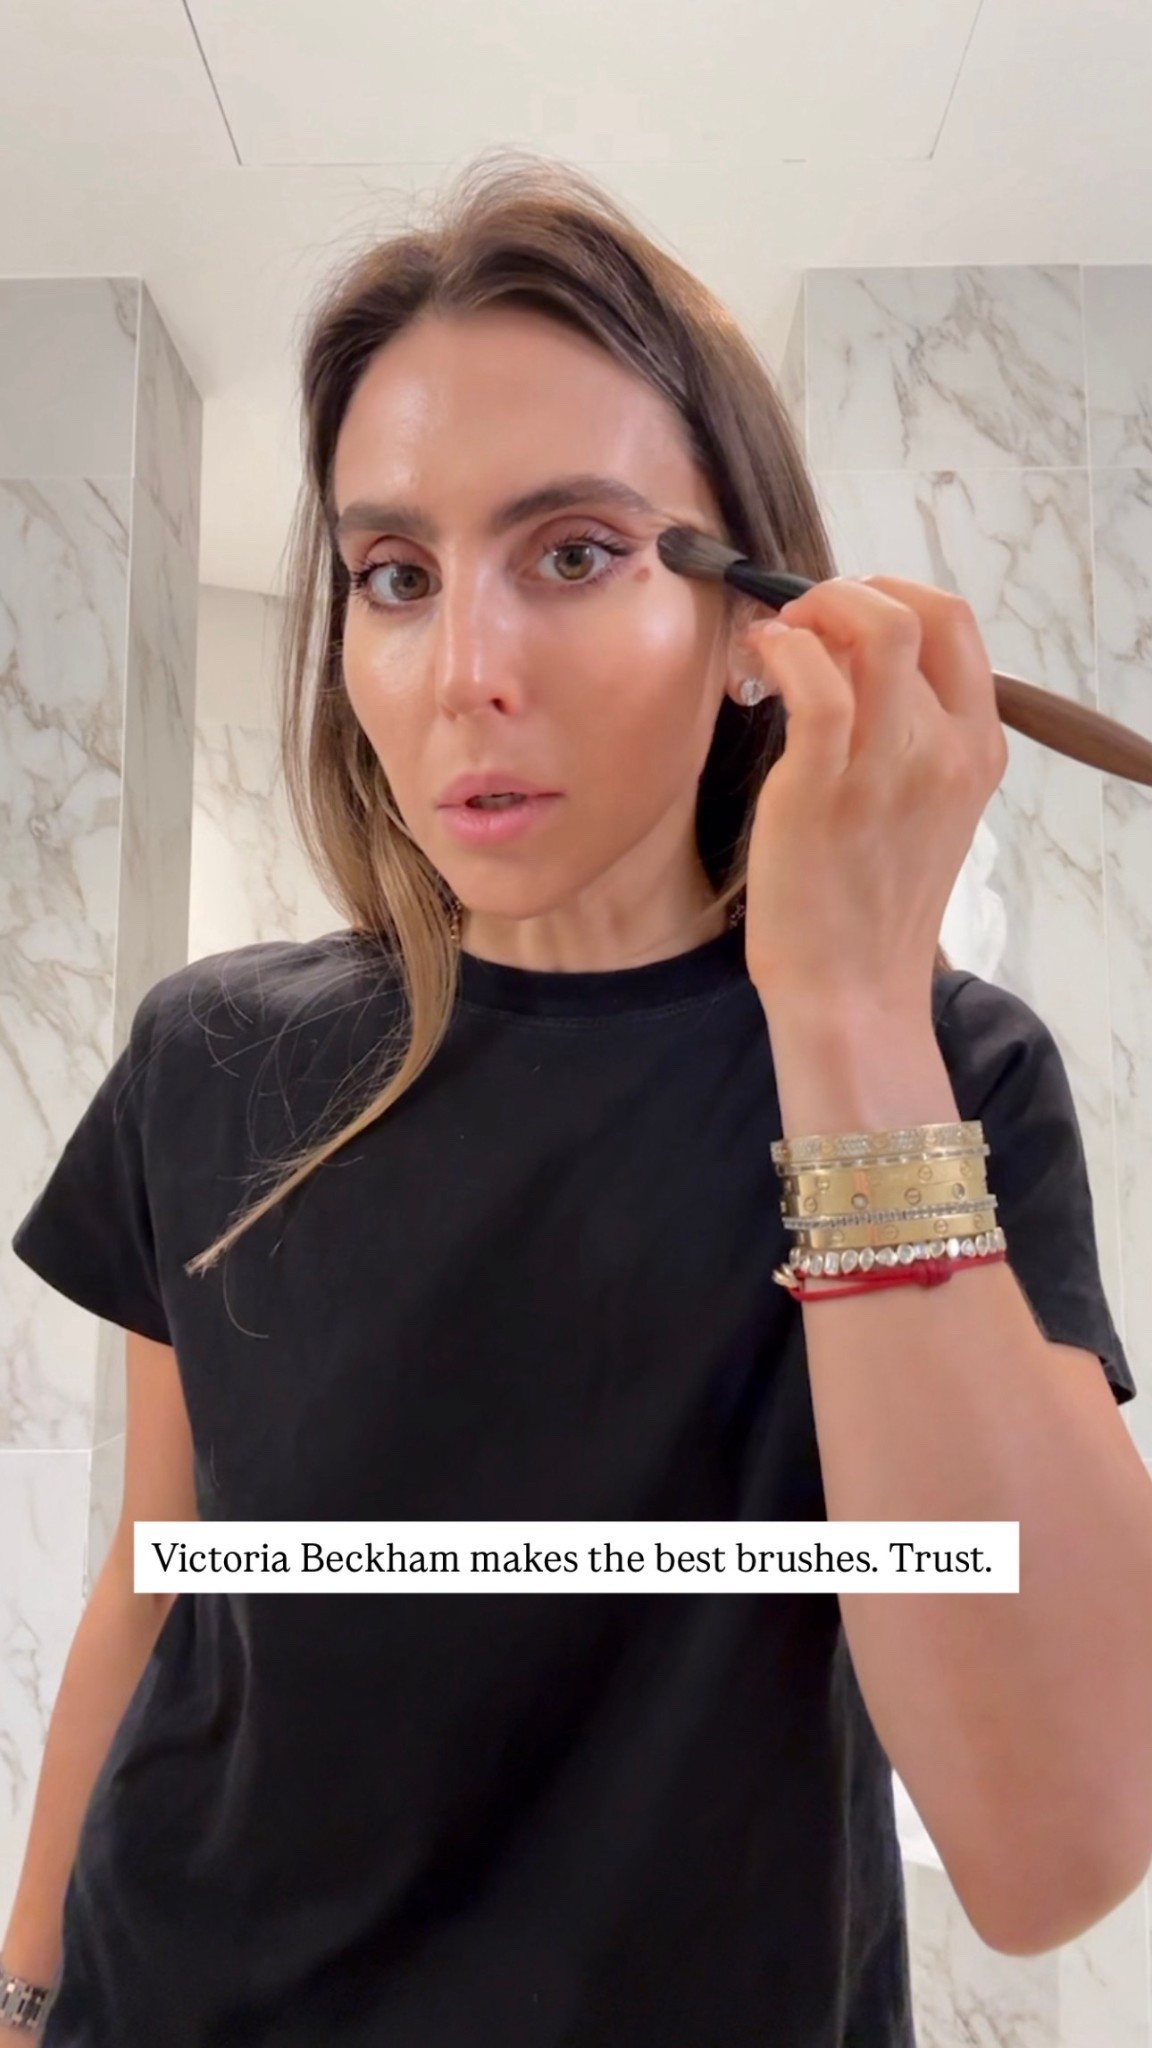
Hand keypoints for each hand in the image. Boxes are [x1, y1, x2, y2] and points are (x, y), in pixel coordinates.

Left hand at [737, 576, 1007, 1019]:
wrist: (852, 989)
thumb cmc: (869, 902)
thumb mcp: (918, 807)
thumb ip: (902, 731)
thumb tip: (843, 655)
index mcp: (978, 749)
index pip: (954, 622)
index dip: (892, 592)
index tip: (842, 613)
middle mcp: (945, 751)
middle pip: (910, 614)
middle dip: (843, 594)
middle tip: (800, 622)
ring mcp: (889, 768)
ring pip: (874, 630)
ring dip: (811, 612)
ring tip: (777, 642)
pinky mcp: (824, 788)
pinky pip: (816, 682)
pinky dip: (782, 651)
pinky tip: (758, 665)